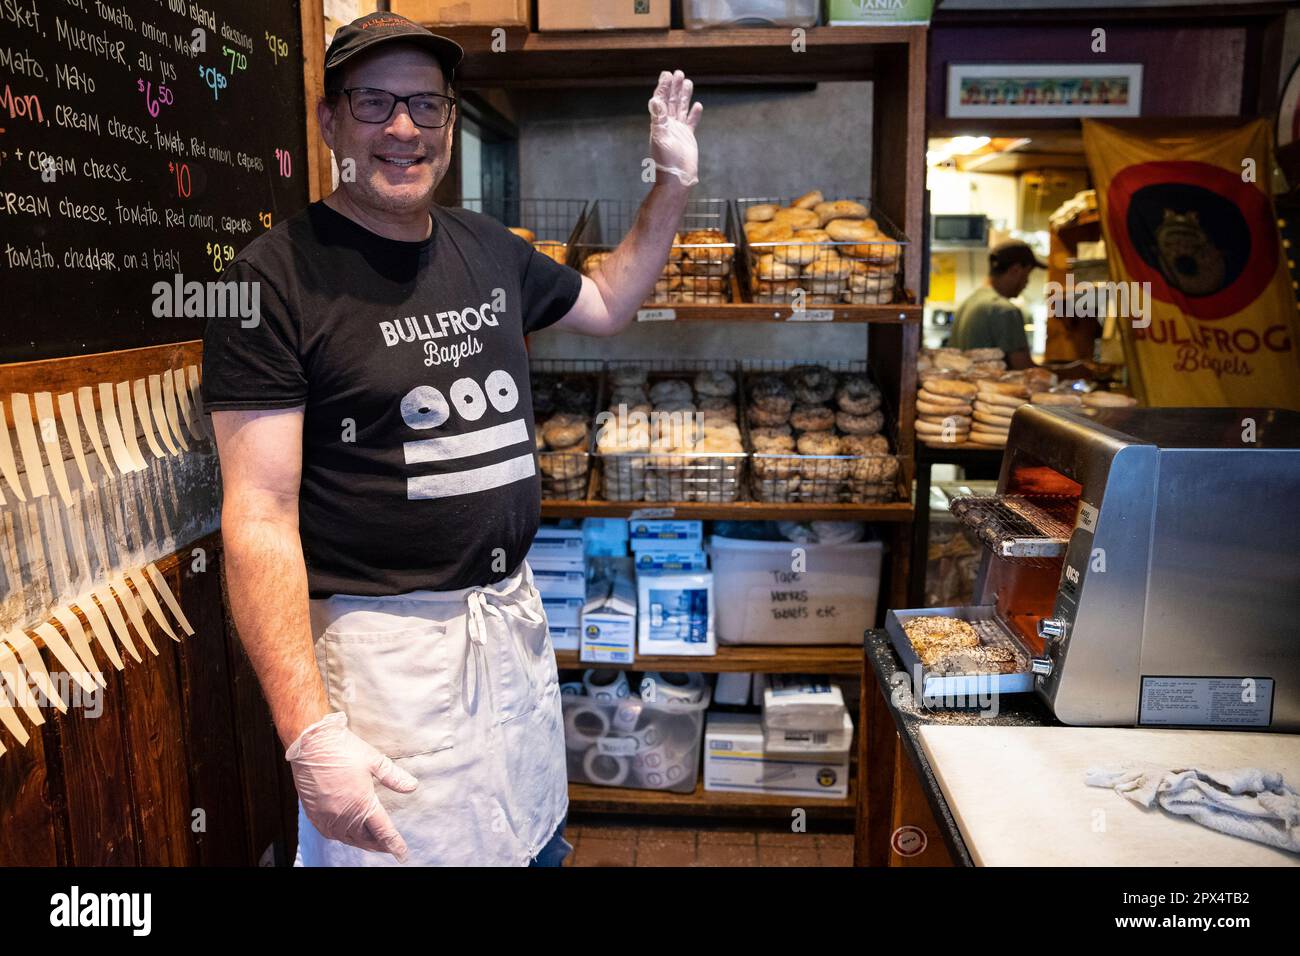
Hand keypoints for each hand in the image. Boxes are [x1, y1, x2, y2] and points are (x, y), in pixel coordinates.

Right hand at [285, 711, 417, 861]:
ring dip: (361, 842)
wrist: (311, 744)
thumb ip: (393, 777)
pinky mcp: (313, 813)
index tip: (402, 854)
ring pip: (347, 838)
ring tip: (370, 842)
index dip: (394, 844)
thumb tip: (412, 787)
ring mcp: (326, 816)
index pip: (382, 831)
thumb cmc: (342, 749)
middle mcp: (344, 814)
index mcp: (362, 803)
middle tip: (388, 847)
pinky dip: (341, 837)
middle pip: (365, 839)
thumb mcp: (374, 761)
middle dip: (378, 845)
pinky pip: (329, 833)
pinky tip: (346, 834)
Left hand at [648, 69, 702, 187]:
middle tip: (678, 73)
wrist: (676, 178)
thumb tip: (654, 100)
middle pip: (671, 101)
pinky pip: (691, 122)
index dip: (664, 87)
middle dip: (674, 87)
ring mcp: (678, 131)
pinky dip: (694, 113)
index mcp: (659, 123)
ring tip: (687, 82)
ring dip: (684, 96)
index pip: (661, 100)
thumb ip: (658, 117)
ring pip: (681, 108)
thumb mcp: (661, 136)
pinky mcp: (687, 138)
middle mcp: (668, 125)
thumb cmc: (666, 160)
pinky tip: (698, 105)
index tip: (667, 74)